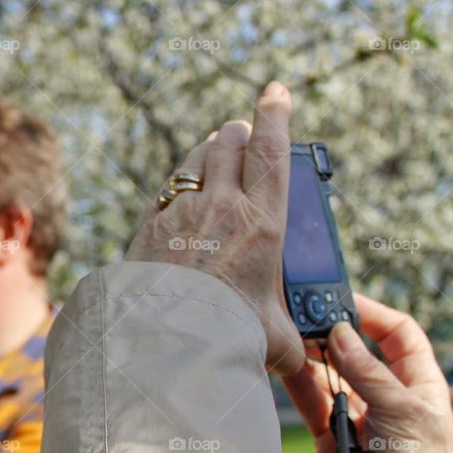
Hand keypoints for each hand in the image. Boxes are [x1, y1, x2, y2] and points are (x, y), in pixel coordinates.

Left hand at [126, 81, 303, 374]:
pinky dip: (178, 183)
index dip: (276, 115)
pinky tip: (180, 194)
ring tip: (214, 154)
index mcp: (261, 223)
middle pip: (229, 143)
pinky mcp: (150, 224)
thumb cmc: (226, 333)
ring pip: (195, 158)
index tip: (275, 91)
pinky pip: (167, 188)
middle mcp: (221, 206)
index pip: (272, 151)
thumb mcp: (271, 337)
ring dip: (207, 150)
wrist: (164, 336)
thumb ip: (289, 342)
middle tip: (244, 135)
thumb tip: (302, 360)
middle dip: (239, 132)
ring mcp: (181, 211)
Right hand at [283, 293, 452, 452]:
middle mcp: (389, 396)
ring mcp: (358, 415)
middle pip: (358, 351)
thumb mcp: (403, 413)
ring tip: (290, 336)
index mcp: (420, 387)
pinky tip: (284, 365)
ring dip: (311, 355)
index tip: (342, 299)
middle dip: (334, 332)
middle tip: (306, 316)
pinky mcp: (331, 434)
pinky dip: (297, 382)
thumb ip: (368, 373)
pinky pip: (311, 400)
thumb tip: (339, 333)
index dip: (374, 314)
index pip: (399, 336)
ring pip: (330, 373)